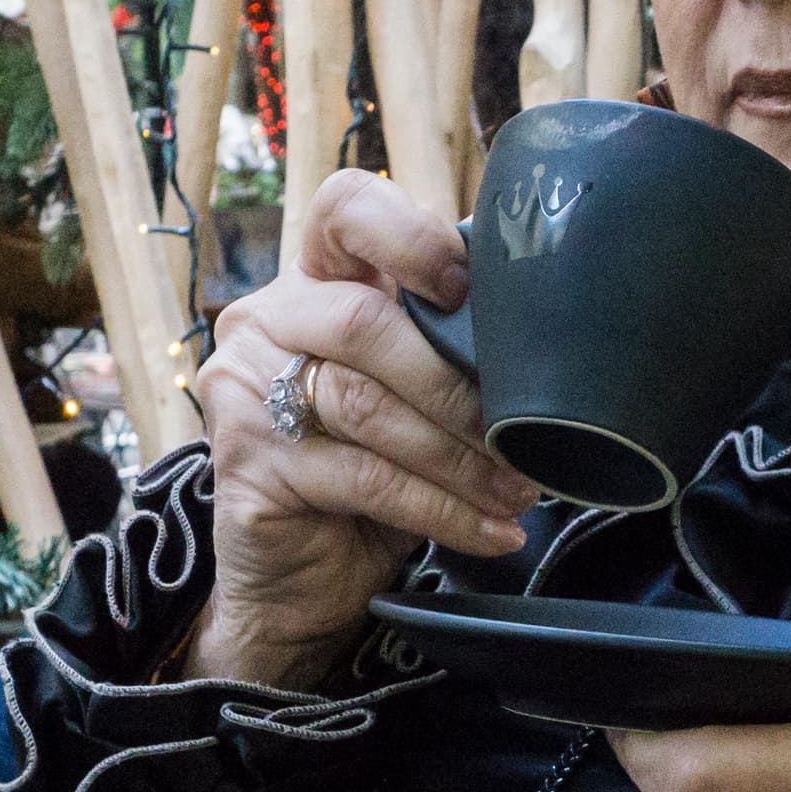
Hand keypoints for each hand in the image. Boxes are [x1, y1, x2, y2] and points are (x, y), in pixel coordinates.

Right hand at [185, 169, 538, 689]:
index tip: (465, 287)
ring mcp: (244, 392)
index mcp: (314, 282)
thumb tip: (546, 346)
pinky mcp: (245, 464)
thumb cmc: (370, 478)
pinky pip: (363, 477)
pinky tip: (490, 530)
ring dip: (459, 458)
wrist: (301, 583)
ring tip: (518, 490)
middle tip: (520, 439)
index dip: (408, 235)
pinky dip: (441, 508)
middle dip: (454, 386)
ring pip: (366, 407)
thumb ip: (444, 351)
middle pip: (362, 322)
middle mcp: (265, 322)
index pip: (346, 208)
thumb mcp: (410, 398)